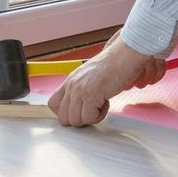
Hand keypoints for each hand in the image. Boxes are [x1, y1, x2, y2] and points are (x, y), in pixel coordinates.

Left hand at [47, 32, 166, 126]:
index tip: (81, 109)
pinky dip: (100, 115)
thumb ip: (82, 88)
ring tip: (101, 104)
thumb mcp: (90, 76)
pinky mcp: (90, 95)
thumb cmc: (114, 65)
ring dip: (91, 117)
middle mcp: (72, 85)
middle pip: (63, 117)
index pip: (53, 104)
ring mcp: (80, 90)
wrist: (125, 55)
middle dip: (79, 119)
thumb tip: (79, 107)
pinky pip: (89, 118)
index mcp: (70, 80)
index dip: (66, 112)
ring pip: (75, 121)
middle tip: (93, 109)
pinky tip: (106, 102)